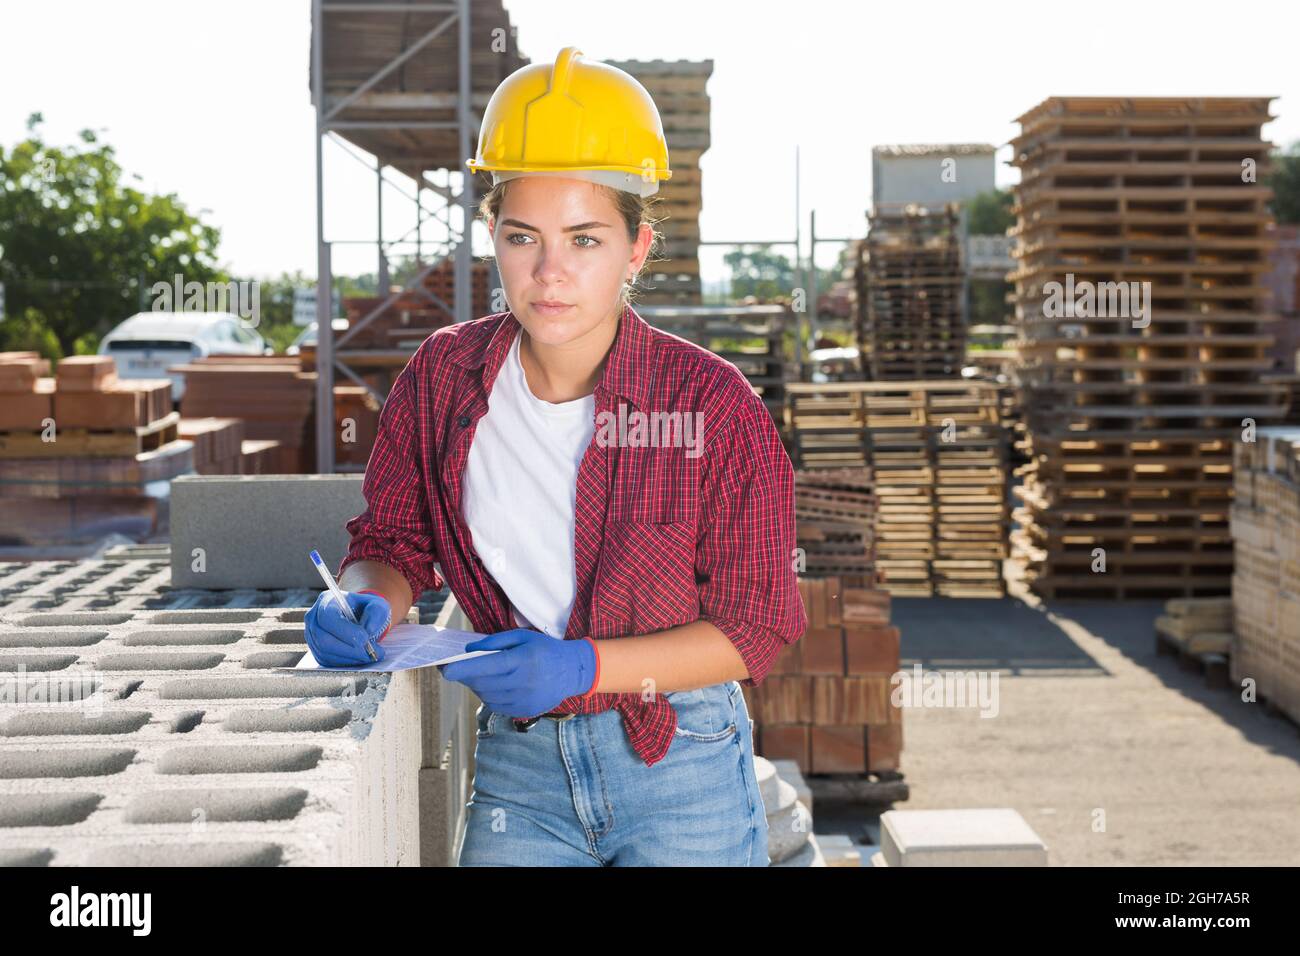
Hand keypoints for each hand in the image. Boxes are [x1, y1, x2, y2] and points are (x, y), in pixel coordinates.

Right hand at [304, 589, 390, 667]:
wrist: (361, 617)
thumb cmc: (366, 609)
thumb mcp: (377, 605)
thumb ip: (375, 613)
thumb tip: (369, 630)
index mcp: (327, 601)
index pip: (327, 617)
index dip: (345, 631)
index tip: (364, 638)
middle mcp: (314, 618)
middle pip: (323, 639)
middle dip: (349, 649)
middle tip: (371, 652)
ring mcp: (312, 636)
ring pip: (325, 652)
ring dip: (350, 657)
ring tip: (370, 655)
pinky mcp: (317, 650)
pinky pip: (327, 661)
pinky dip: (346, 662)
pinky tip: (360, 658)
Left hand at [438, 629, 597, 717]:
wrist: (573, 671)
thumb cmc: (545, 649)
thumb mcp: (523, 637)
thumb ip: (495, 642)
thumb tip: (470, 650)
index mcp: (522, 660)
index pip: (485, 666)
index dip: (462, 669)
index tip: (445, 669)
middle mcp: (523, 682)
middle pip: (482, 683)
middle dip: (465, 676)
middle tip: (456, 668)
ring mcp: (524, 700)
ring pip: (486, 696)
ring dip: (476, 686)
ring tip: (478, 675)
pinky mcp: (524, 711)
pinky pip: (496, 706)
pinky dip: (488, 695)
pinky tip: (493, 685)